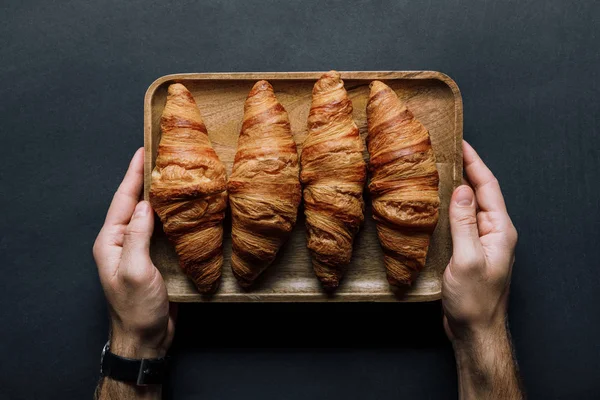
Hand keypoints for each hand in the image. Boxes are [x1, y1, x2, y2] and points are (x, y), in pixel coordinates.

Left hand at [93, 148, 175, 358]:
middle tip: (162, 156)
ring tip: (175, 175)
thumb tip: (143, 205)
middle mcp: (123, 242)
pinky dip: (173, 216)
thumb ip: (137, 237)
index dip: (133, 175)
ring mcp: (140, 250)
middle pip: (135, 203)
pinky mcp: (156, 259)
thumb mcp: (136, 271)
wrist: (146, 339)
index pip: (122, 200)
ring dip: (162, 196)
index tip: (143, 151)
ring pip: (151, 216)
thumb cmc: (137, 310)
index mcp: (111, 242)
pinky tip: (185, 208)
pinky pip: (163, 231)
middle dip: (147, 179)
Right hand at [442, 141, 517, 342]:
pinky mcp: (467, 252)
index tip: (460, 143)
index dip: (474, 163)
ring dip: (453, 188)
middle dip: (463, 170)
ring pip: (466, 207)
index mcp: (500, 229)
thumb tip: (460, 190)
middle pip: (478, 193)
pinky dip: (446, 209)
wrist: (474, 330)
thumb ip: (464, 223)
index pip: (488, 187)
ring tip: (435, 171)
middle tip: (443, 152)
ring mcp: (480, 242)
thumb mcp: (467, 259)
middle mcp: (492, 232)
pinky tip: (433, 205)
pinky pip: (458, 223)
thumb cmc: (475, 300)